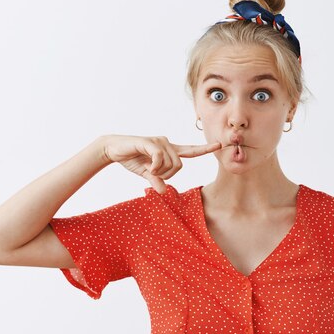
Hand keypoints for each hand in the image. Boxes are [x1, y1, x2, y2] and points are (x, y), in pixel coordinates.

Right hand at [101, 135, 221, 193]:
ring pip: (171, 163)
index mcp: (169, 150)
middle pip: (180, 165)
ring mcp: (159, 141)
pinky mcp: (150, 142)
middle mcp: (167, 143)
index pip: (191, 151)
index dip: (204, 149)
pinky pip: (160, 157)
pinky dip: (155, 166)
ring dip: (159, 171)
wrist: (114, 149)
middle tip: (153, 173)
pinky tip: (147, 166)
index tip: (219, 145)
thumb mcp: (147, 173)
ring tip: (147, 168)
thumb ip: (157, 180)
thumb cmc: (131, 159)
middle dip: (167, 175)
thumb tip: (164, 191)